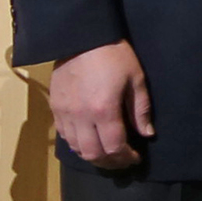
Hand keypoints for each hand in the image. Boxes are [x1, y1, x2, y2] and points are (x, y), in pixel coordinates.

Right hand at [50, 40, 155, 169]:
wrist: (82, 37)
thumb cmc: (114, 56)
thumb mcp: (135, 80)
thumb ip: (140, 110)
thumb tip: (147, 133)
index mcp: (104, 110)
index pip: (114, 147)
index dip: (126, 157)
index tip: (136, 157)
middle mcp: (81, 116)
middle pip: (93, 153)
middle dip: (110, 162)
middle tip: (123, 160)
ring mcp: (64, 113)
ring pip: (75, 148)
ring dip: (92, 156)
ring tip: (107, 153)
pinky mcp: (54, 107)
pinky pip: (63, 135)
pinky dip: (77, 144)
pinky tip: (89, 140)